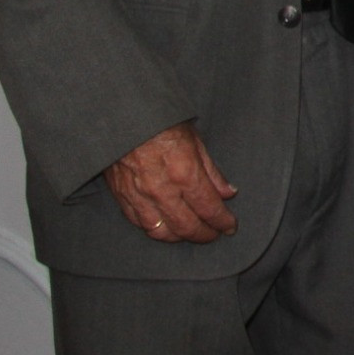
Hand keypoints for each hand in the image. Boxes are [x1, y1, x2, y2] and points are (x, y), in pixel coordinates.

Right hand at [104, 121, 237, 243]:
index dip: (223, 222)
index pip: (209, 208)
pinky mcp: (122, 197)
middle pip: (188, 226)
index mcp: (184, 173)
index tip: (230, 227)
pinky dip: (156, 230)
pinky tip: (167, 228)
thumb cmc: (162, 123)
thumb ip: (212, 172)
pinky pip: (140, 224)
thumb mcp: (195, 141)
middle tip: (215, 234)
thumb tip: (228, 193)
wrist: (122, 118)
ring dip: (181, 237)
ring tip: (192, 233)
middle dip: (205, 234)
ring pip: (162, 232)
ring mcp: (140, 196)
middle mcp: (162, 190)